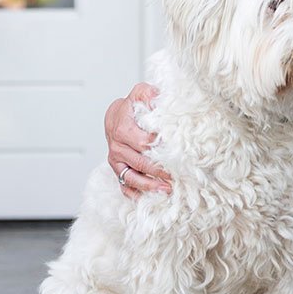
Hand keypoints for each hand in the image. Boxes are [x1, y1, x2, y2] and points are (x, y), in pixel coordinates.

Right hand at [105, 82, 170, 197]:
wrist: (115, 116)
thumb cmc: (131, 106)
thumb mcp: (140, 93)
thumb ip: (149, 94)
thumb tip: (159, 98)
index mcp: (123, 130)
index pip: (144, 143)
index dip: (161, 149)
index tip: (177, 154)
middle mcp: (117, 147)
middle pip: (141, 162)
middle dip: (159, 171)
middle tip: (177, 176)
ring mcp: (116, 160)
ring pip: (131, 177)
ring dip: (149, 186)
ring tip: (167, 190)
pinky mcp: (118, 169)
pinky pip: (124, 185)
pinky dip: (135, 194)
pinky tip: (148, 200)